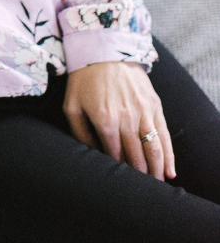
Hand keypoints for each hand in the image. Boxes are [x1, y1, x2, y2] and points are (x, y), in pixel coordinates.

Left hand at [63, 60, 175, 180]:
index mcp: (104, 120)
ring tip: (157, 187)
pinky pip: (164, 134)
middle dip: (139, 177)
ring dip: (157, 171)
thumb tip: (89, 154)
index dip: (117, 172)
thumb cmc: (83, 78)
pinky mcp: (154, 105)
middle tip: (140, 192)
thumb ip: (79, 132)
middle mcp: (126, 118)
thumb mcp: (71, 105)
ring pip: (153, 149)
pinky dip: (168, 155)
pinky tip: (170, 170)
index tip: (118, 184)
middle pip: (136, 157)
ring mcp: (143, 111)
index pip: (114, 156)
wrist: (104, 49)